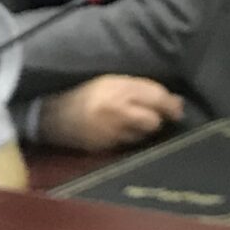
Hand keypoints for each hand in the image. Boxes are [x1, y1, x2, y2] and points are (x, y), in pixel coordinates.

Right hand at [37, 75, 185, 151]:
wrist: (51, 114)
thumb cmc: (87, 93)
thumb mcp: (113, 82)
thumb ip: (143, 89)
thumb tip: (176, 102)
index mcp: (118, 88)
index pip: (156, 98)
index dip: (171, 105)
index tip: (178, 109)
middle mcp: (116, 110)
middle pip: (153, 121)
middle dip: (159, 119)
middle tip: (157, 116)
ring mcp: (109, 131)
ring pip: (142, 135)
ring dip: (143, 131)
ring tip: (132, 122)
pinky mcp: (103, 147)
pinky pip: (127, 144)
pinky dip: (128, 138)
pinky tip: (120, 132)